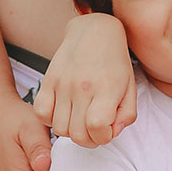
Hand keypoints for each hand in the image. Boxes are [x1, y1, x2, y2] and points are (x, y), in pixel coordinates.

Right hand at [33, 11, 137, 147]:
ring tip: (80, 119)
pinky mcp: (48, 80)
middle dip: (88, 139)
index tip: (106, 130)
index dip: (103, 137)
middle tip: (94, 129)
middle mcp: (83, 87)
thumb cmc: (114, 62)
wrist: (95, 31)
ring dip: (71, 131)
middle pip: (77, 134)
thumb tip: (112, 132)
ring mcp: (63, 84)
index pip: (97, 127)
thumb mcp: (130, 88)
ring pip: (59, 129)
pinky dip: (51, 120)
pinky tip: (63, 112)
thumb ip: (126, 115)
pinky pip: (41, 113)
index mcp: (106, 89)